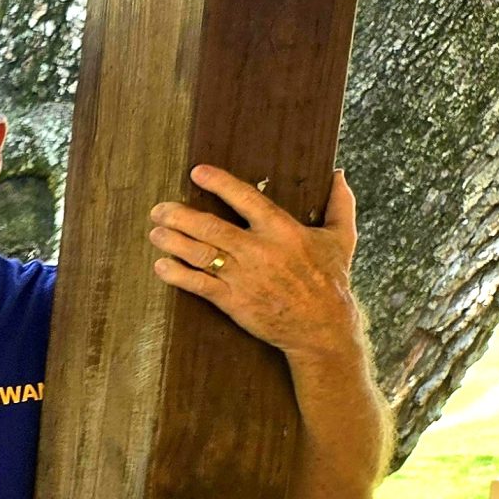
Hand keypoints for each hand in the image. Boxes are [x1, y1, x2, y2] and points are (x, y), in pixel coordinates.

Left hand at [149, 166, 363, 365]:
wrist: (322, 327)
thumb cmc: (331, 280)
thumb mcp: (342, 238)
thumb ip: (340, 204)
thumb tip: (339, 173)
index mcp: (283, 231)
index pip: (247, 199)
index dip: (220, 183)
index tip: (197, 172)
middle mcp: (260, 251)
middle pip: (212, 227)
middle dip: (180, 216)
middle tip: (159, 208)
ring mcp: (244, 277)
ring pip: (201, 254)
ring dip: (173, 242)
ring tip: (155, 231)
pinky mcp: (233, 301)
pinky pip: (199, 285)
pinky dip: (177, 275)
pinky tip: (161, 265)